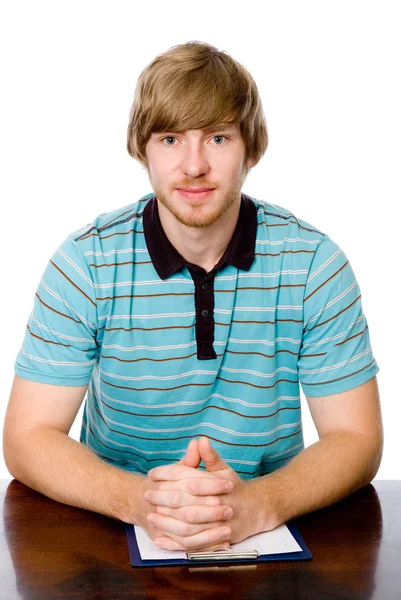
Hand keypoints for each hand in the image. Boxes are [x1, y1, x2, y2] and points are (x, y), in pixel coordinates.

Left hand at [147, 437, 278, 549]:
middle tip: (147, 494)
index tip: (152, 474)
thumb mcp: (223, 469)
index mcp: (218, 482)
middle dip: (163, 498)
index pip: (187, 477)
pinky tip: (159, 539)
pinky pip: (192, 544)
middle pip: (185, 501)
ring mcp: (219, 523)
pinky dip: (174, 543)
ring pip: (188, 525)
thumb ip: (209, 456)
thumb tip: (200, 440)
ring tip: (150, 516)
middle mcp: (219, 502)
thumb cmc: (233, 487)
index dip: (167, 474)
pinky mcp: (217, 540)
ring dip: (166, 521)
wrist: (255, 510)